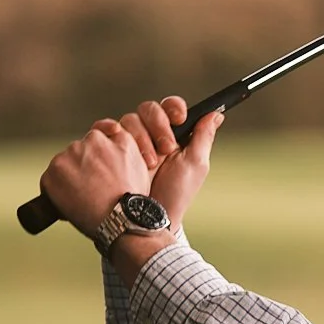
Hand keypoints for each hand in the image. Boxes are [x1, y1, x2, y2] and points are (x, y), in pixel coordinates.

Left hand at [40, 117, 153, 238]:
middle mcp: (82, 143)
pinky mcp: (51, 176)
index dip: (95, 157)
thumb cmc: (132, 194)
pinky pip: (49, 182)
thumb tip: (111, 132)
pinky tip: (73, 202)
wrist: (120, 218)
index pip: (92, 140)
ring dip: (69, 178)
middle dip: (82, 167)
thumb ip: (122, 142)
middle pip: (77, 153)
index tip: (99, 170)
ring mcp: (65, 158)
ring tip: (85, 197)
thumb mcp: (137, 159)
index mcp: (102, 137)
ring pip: (63, 166)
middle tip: (95, 188)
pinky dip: (56, 192)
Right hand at [122, 96, 224, 227]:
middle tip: (166, 148)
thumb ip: (203, 137)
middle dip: (158, 124)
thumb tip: (217, 114)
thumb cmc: (177, 194)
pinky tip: (122, 147)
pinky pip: (106, 129)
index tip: (179, 118)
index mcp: (174, 135)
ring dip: (140, 137)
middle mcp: (151, 135)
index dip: (173, 107)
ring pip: (129, 119)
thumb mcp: (195, 164)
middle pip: (149, 109)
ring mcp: (132, 142)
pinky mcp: (113, 149)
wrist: (149, 216)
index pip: (171, 108)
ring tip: (150, 163)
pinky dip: (110, 131)